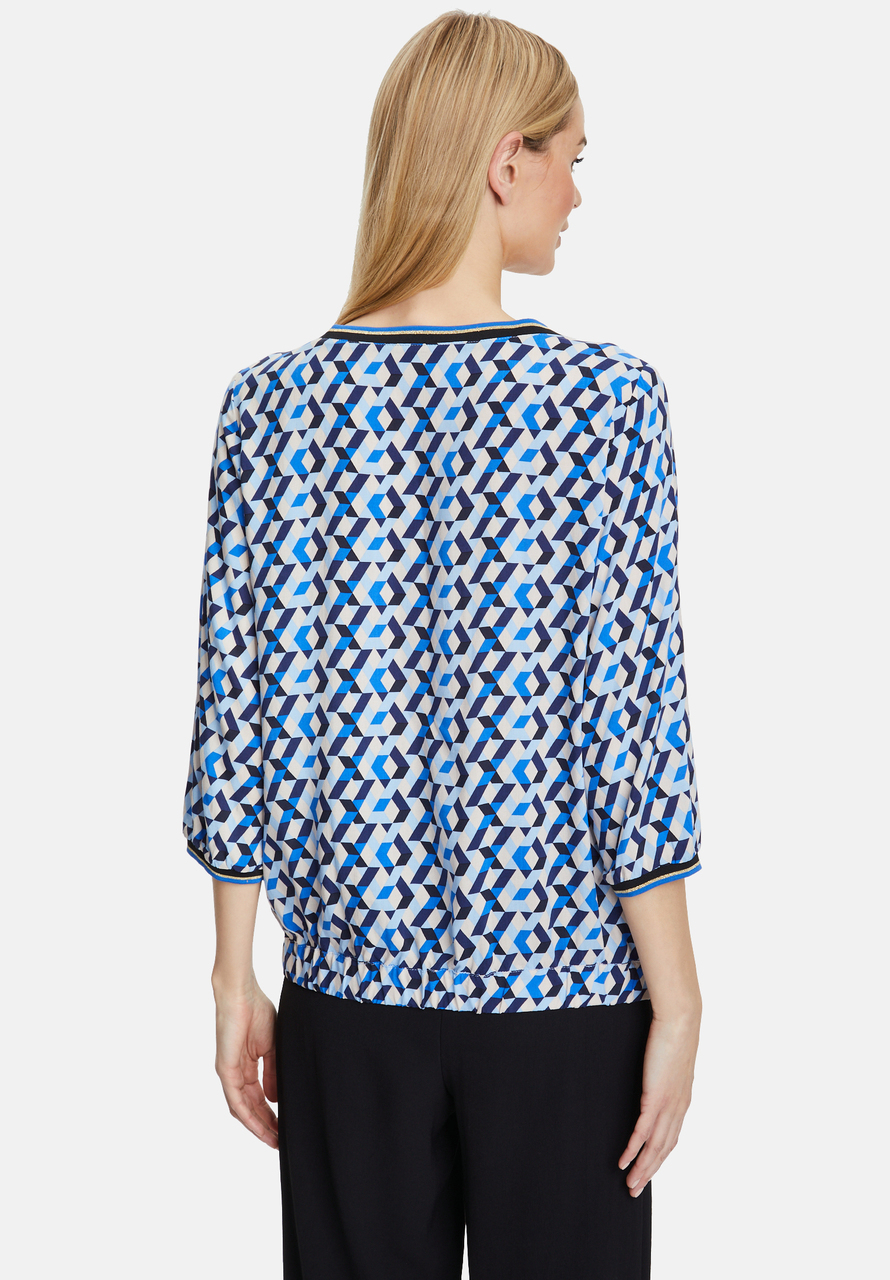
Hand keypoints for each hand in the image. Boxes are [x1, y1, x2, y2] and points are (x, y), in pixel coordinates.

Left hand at [213, 981, 278, 1148]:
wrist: (242, 994)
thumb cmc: (256, 1011)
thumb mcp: (271, 1046)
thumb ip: (273, 1071)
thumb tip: (275, 1098)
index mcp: (246, 1066)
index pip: (258, 1098)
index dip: (270, 1114)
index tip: (284, 1128)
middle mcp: (235, 1073)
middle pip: (250, 1108)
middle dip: (266, 1126)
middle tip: (281, 1141)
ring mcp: (229, 1073)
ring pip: (241, 1109)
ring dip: (257, 1127)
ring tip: (274, 1139)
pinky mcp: (226, 1070)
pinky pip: (235, 1101)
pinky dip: (248, 1116)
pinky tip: (260, 1127)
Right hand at [618, 1008, 699, 1195]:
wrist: (681, 1021)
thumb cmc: (674, 1034)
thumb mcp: (671, 1061)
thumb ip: (664, 1075)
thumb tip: (655, 1076)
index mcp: (682, 1101)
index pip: (671, 1138)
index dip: (659, 1158)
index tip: (649, 1171)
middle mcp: (678, 1108)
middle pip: (664, 1150)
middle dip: (650, 1172)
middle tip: (635, 1190)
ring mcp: (668, 1105)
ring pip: (655, 1147)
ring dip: (642, 1168)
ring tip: (630, 1184)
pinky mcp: (655, 1098)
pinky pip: (643, 1132)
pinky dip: (634, 1150)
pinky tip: (624, 1162)